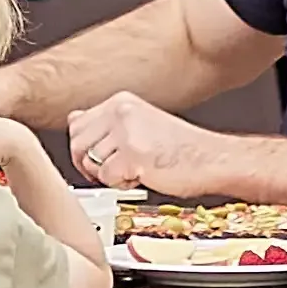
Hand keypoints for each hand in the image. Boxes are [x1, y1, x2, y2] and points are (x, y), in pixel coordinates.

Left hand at [60, 91, 218, 193]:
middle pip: (77, 144)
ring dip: (108, 175)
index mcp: (121, 102)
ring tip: (132, 171)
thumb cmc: (180, 148)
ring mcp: (126, 131)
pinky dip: (122, 185)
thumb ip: (105, 122)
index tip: (100, 158)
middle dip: (89, 165)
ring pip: (90, 162)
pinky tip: (142, 176)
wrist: (212, 159)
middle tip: (114, 171)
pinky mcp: (133, 154)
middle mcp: (121, 111)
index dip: (84, 149)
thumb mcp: (139, 124)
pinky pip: (107, 178)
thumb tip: (74, 119)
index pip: (76, 124)